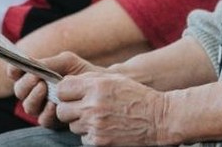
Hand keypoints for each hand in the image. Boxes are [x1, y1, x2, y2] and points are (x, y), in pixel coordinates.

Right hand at [13, 52, 102, 126]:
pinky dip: (47, 112)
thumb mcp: (67, 62)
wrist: (101, 88)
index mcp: (34, 75)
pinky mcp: (53, 121)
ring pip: (28, 106)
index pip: (16, 73)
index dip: (13, 70)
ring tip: (45, 88)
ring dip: (34, 97)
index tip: (16, 68)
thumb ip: (49, 62)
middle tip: (36, 78)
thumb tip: (30, 62)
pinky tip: (54, 104)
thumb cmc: (82, 72)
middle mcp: (34, 92)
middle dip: (25, 84)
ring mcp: (42, 107)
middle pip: (19, 90)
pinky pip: (43, 119)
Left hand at [54, 72, 169, 145]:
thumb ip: (87, 80)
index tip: (72, 95)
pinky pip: (83, 138)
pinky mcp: (100, 142)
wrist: (160, 119)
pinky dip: (91, 135)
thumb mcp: (113, 80)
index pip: (61, 89)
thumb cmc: (136, 96)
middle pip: (62, 110)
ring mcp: (96, 125)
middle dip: (69, 109)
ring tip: (98, 118)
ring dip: (81, 123)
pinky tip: (105, 129)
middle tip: (82, 109)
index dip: (65, 93)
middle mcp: (93, 106)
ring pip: (72, 125)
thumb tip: (64, 84)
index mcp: (95, 87)